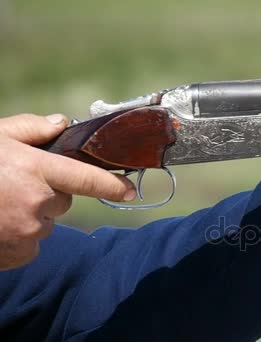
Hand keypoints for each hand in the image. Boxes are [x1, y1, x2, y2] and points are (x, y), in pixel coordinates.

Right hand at [0, 114, 135, 270]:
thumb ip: (31, 129)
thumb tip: (62, 123)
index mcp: (35, 169)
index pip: (87, 178)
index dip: (112, 185)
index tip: (130, 190)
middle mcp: (37, 202)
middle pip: (63, 200)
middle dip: (48, 193)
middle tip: (15, 186)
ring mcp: (28, 231)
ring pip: (47, 223)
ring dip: (32, 215)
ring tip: (0, 205)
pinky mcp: (18, 253)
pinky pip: (32, 244)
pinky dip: (20, 237)